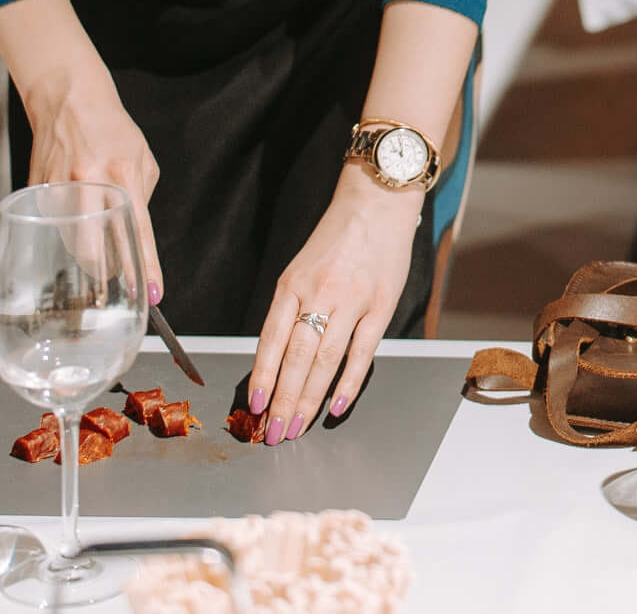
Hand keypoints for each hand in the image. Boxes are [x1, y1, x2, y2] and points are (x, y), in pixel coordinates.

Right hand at [19, 71, 163, 304]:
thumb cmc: (111, 128)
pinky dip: (69, 234)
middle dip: (104, 274)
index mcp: (122, 172)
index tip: (152, 291)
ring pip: (72, 243)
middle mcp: (89, 182)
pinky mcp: (38, 190)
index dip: (145, 265)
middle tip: (114, 283)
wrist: (69, 100)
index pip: (138, 230)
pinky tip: (77, 225)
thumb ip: (141, 194)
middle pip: (94, 248)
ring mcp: (59, 187)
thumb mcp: (141, 156)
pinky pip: (56, 227)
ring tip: (97, 248)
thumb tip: (134, 233)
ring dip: (87, 254)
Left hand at [248, 176, 420, 444]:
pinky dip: (349, 383)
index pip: (271, 340)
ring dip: (309, 398)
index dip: (262, 377)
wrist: (376, 203)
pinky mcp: (381, 304)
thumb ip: (290, 309)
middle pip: (296, 357)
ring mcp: (351, 300)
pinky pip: (362, 352)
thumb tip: (276, 359)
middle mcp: (318, 294)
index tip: (255, 407)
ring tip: (297, 426)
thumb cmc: (335, 239)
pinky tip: (337, 406)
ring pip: (325, 359)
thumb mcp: (300, 268)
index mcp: (292, 285)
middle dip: (283, 400)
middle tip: (275, 433)